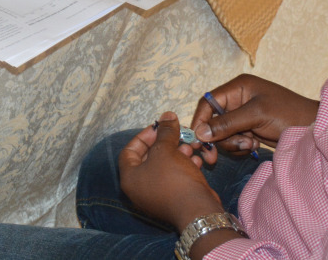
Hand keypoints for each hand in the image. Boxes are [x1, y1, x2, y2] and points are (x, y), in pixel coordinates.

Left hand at [119, 112, 221, 232]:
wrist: (198, 211)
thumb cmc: (174, 179)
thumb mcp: (166, 150)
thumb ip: (165, 131)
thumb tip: (167, 115)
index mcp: (129, 178)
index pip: (129, 151)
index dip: (144, 136)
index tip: (160, 127)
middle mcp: (139, 190)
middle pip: (149, 158)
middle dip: (165, 144)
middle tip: (178, 135)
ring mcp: (156, 197)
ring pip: (165, 168)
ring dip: (177, 154)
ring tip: (190, 147)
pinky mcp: (173, 201)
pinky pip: (175, 179)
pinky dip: (184, 168)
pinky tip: (196, 162)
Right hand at [192, 74, 318, 163]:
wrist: (314, 130)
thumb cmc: (289, 114)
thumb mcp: (256, 116)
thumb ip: (227, 123)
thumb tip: (200, 133)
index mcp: (238, 88)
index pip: (208, 102)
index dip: (200, 120)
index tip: (198, 140)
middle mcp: (238, 100)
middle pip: (213, 121)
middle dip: (219, 137)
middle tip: (217, 157)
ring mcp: (244, 116)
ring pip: (223, 134)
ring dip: (232, 144)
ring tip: (249, 146)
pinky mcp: (250, 130)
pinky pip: (234, 141)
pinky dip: (240, 148)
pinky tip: (253, 147)